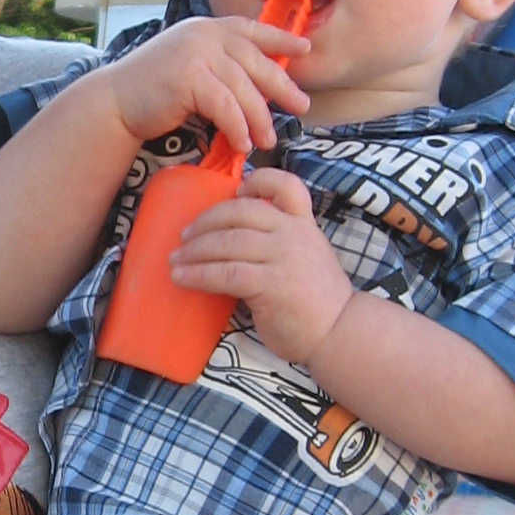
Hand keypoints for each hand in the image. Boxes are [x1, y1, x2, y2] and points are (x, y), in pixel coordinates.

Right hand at [98, 16, 312, 160]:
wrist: (115, 101)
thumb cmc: (153, 91)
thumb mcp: (191, 66)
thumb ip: (220, 65)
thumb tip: (259, 86)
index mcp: (207, 28)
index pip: (252, 30)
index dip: (281, 38)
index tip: (305, 48)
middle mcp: (204, 35)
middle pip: (256, 61)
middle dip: (282, 86)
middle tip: (301, 107)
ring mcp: (196, 53)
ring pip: (243, 88)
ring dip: (259, 118)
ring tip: (267, 140)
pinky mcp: (189, 77)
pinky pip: (225, 106)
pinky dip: (237, 127)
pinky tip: (242, 144)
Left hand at [172, 165, 356, 364]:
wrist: (339, 332)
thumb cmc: (316, 300)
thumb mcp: (306, 257)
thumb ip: (279, 243)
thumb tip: (232, 240)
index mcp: (303, 223)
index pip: (285, 185)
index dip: (257, 182)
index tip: (236, 191)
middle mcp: (293, 234)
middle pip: (240, 212)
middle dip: (205, 222)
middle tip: (184, 236)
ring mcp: (283, 257)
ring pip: (227, 242)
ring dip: (194, 250)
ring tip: (175, 260)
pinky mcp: (271, 284)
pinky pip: (225, 273)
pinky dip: (198, 275)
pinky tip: (182, 278)